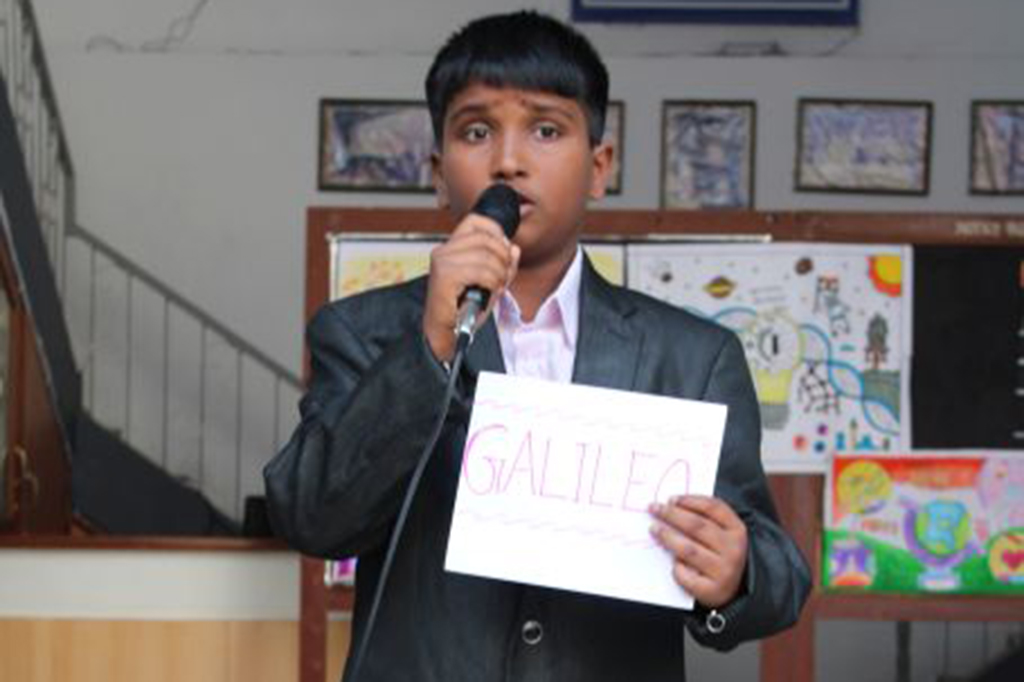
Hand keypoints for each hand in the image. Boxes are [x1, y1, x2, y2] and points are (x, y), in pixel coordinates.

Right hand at [423, 214, 519, 361]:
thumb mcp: (491, 282)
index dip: (497, 233)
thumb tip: (514, 249)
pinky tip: (489, 291)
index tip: (504, 252)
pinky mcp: (445, 276)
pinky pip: (480, 271)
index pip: (477, 221)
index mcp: (452, 248)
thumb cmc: (463, 310)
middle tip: (504, 276)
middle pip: (486, 238)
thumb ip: (504, 265)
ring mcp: (443, 262)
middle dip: (503, 258)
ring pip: (486, 256)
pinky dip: (492, 282)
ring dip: (499, 273)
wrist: (446, 332)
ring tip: (497, 287)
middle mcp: (444, 250)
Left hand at [649, 495, 747, 607]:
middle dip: (672, 515)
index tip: (671, 499)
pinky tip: (671, 563)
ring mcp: (724, 571)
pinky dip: (676, 568)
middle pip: (697, 526)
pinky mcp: (712, 590)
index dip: (690, 501)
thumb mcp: (720, 534)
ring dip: (668, 537)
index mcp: (737, 530)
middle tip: (654, 509)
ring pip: (689, 549)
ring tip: (654, 528)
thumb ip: (702, 519)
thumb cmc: (719, 555)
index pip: (713, 508)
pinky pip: (686, 575)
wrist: (731, 591)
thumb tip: (670, 506)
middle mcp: (734, 550)